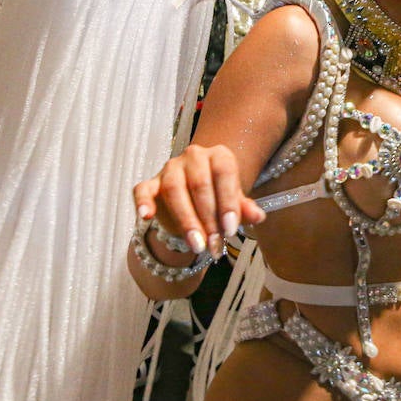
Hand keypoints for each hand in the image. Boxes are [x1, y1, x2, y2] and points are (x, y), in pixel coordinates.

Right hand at [133, 144, 265, 258]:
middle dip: (208, 218)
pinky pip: (143, 189)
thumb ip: (245, 208)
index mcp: (219, 156)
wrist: (195, 201)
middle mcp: (194, 156)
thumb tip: (258, 216)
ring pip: (174, 188)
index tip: (230, 229)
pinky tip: (146, 216)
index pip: (224, 172)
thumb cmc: (219, 199)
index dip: (227, 202)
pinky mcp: (151, 183)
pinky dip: (143, 202)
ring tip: (196, 245)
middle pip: (199, 183)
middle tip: (214, 245)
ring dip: (185, 219)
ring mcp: (170, 168)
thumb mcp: (234, 204)